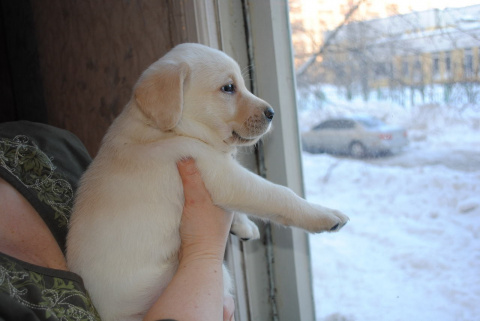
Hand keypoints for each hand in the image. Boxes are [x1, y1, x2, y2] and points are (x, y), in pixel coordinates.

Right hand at [144, 158, 234, 320]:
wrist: (197, 261)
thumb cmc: (202, 232)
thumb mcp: (196, 199)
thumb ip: (191, 177)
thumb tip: (185, 154)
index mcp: (227, 197)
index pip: (224, 172)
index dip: (214, 160)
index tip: (203, 147)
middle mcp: (222, 204)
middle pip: (213, 181)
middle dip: (203, 170)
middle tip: (190, 154)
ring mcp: (212, 213)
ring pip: (204, 191)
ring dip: (194, 183)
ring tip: (183, 168)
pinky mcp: (200, 221)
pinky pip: (195, 201)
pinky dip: (189, 194)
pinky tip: (179, 190)